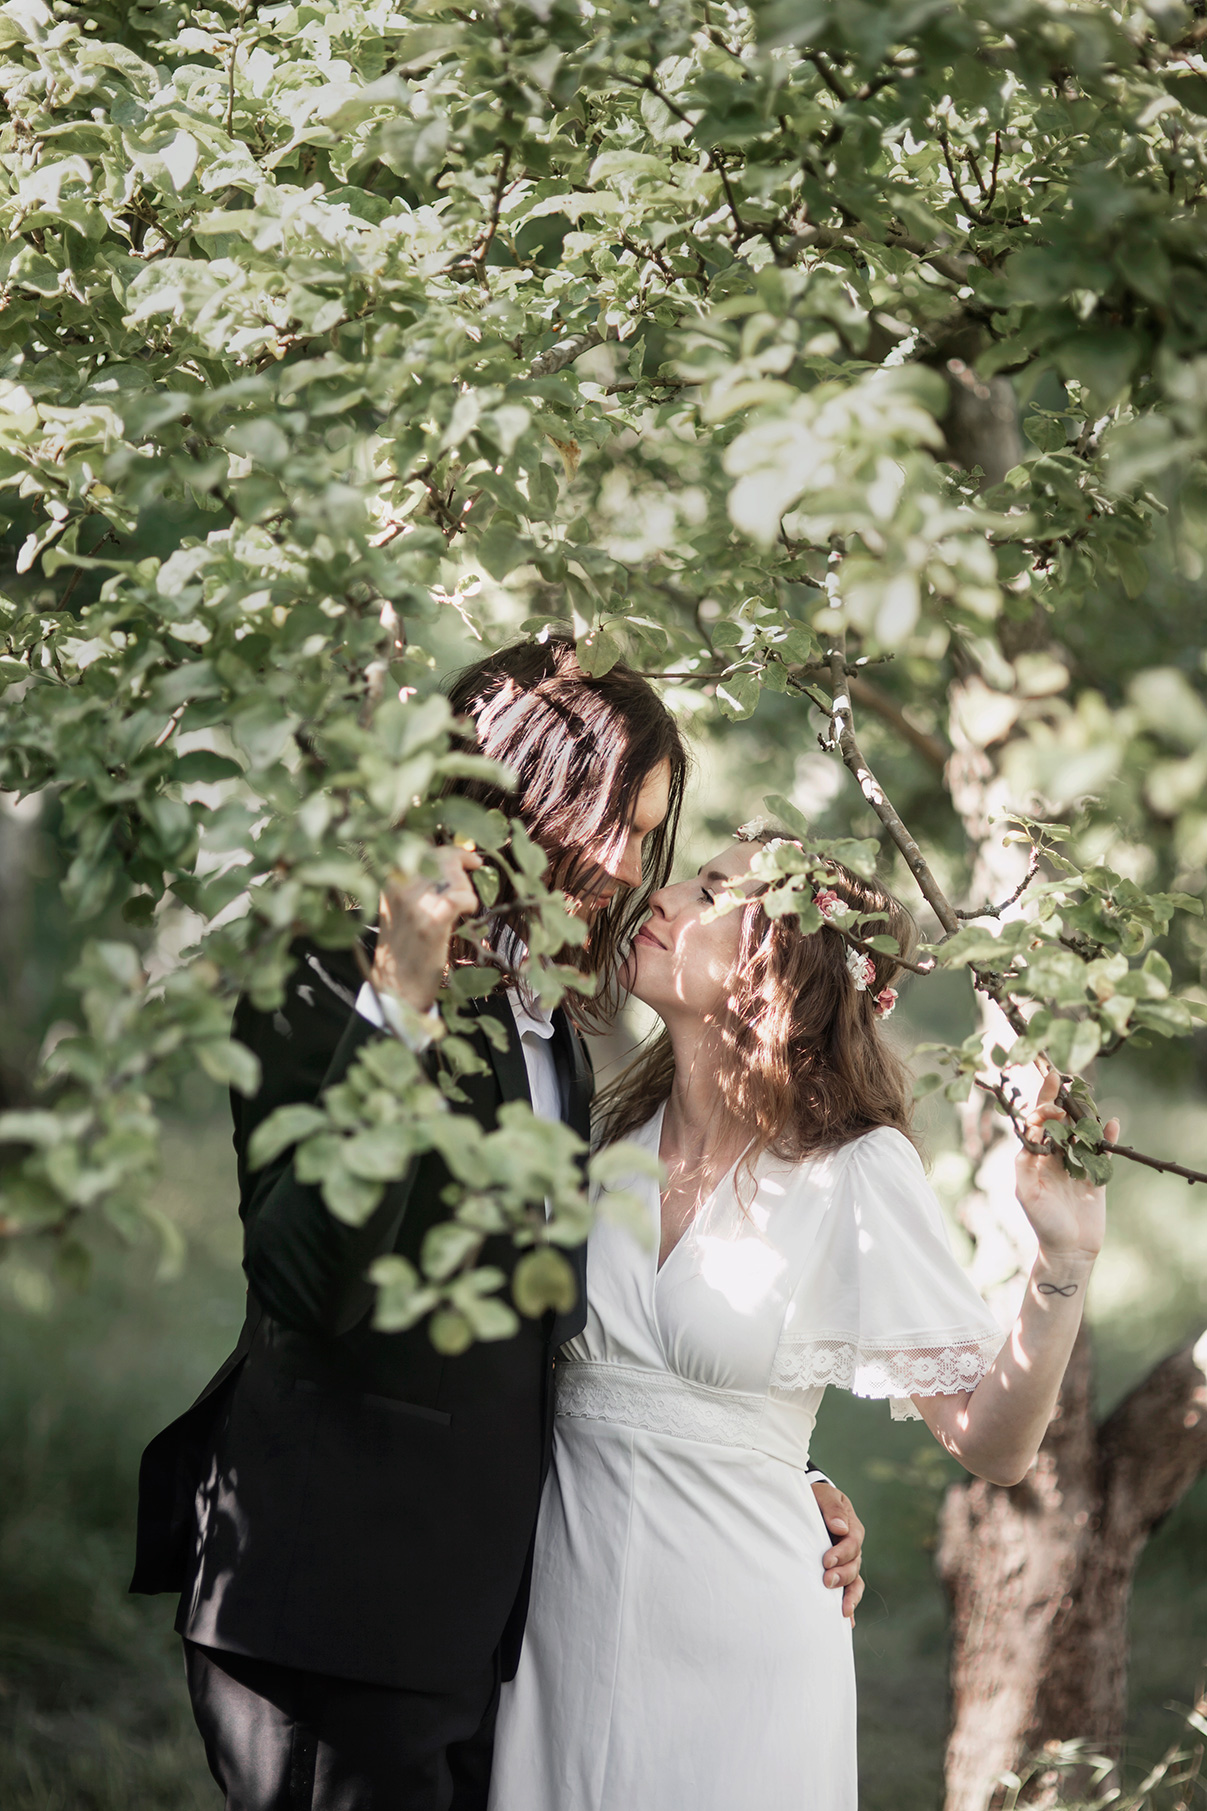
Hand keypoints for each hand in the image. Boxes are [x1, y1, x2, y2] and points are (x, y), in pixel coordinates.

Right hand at [370, 845, 482, 1013]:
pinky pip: (460, 897)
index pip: (424, 847)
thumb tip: (455, 856)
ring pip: (453, 875)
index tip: (472, 860)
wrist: (396, 985)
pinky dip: (469, 901)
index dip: (453, 851)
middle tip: (467, 887)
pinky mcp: (431, 923)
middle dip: (460, 870)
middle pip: (442, 858)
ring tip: (459, 908)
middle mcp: (399, 886)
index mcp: (389, 878)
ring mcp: (414, 903)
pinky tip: (467, 911)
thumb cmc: (405, 944)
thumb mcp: (401, 904)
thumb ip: (419, 879)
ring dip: (464, 889)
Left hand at [811, 1480, 864, 1624]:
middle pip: (854, 1565)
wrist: (811, 1505)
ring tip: (843, 1610)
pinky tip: (847, 1622)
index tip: (826, 1561)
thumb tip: (841, 1528)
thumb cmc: (817, 1498)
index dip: (841, 1553)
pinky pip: (849, 1590)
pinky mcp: (839, 1572)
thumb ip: (832, 1508)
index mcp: (852, 1528)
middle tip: (827, 1581)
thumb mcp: (825, 1495)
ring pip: (854, 1581)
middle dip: (842, 1575)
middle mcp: (853, 1548)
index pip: (852, 1543)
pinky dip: (850, 1605)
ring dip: (850, 1595)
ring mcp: (847, 1562)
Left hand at [1014, 1070, 1118, 1266]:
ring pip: (1081, 1132)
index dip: (1041, 1109)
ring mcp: (1076, 1165)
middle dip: (1058, 1099)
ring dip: (1083, 1114)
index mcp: (1035, 1159)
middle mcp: (1054, 1158)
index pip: (1036, 1126)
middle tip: (1059, 1075)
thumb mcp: (1028, 1194)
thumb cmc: (1043, 1223)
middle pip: (1058, 1122)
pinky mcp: (1096, 1176)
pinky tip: (1113, 1121)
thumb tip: (1030, 1137)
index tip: (1052, 1103)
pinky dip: (1108, 1137)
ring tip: (1086, 1093)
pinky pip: (1103, 1152)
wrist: (1070, 1250)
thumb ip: (1026, 1165)